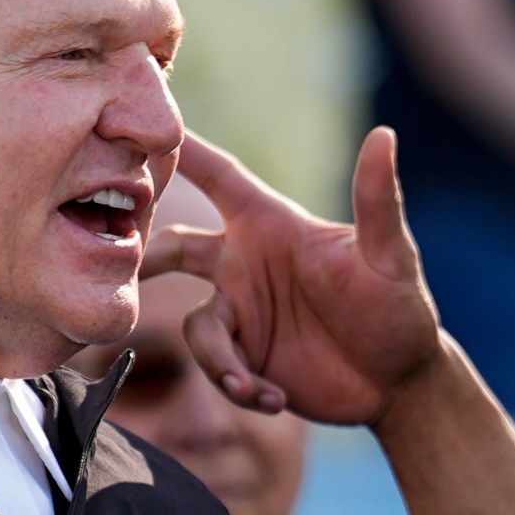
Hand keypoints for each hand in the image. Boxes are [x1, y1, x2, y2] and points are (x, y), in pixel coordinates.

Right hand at [148, 128, 447, 425]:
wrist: (400, 383)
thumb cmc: (400, 307)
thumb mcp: (391, 256)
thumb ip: (378, 200)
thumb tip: (384, 135)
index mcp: (272, 225)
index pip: (216, 174)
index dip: (178, 148)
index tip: (129, 115)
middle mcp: (245, 263)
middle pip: (172, 246)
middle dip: (142, 253)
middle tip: (113, 265)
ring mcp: (242, 313)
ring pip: (197, 328)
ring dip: (219, 361)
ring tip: (252, 386)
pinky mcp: (245, 359)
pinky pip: (219, 369)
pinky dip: (240, 387)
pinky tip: (274, 399)